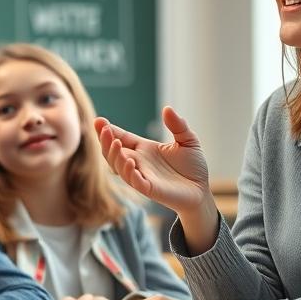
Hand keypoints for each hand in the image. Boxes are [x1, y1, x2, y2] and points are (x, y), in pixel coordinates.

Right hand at [94, 106, 212, 216]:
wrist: (202, 190)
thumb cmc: (193, 167)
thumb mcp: (188, 140)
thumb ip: (178, 125)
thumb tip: (167, 108)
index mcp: (144, 149)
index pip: (122, 138)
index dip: (109, 130)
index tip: (99, 121)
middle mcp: (139, 162)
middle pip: (113, 152)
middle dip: (105, 141)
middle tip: (103, 129)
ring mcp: (142, 176)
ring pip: (118, 167)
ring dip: (114, 155)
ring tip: (116, 142)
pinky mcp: (150, 189)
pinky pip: (134, 181)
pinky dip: (128, 172)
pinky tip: (129, 161)